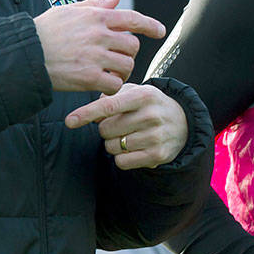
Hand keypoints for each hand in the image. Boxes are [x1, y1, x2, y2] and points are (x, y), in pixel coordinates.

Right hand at [33, 0, 165, 94]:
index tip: (160, 32)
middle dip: (128, 53)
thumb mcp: (68, 10)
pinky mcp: (88, 78)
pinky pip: (114, 84)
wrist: (23, 54)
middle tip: (117, 59)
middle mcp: (98, 35)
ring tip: (111, 73)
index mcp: (96, 16)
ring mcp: (94, 57)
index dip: (150, 25)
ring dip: (122, 71)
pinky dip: (112, 86)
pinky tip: (102, 85)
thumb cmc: (44, 30)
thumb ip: (95, 5)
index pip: (133, 19)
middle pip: (132, 46)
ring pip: (126, 65)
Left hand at [65, 83, 186, 168]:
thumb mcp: (135, 91)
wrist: (183, 122)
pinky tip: (133, 148)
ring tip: (128, 136)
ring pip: (112, 147)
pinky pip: (122, 162)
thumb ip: (111, 96)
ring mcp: (156, 136)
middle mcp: (151, 115)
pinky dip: (121, 157)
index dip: (87, 113)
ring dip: (113, 144)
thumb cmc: (149, 105)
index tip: (69, 121)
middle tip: (119, 125)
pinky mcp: (157, 155)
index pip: (109, 105)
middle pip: (106, 130)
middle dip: (105, 129)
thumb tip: (90, 114)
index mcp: (144, 95)